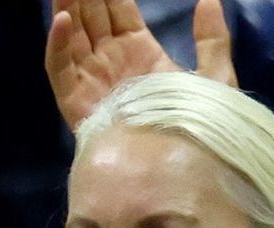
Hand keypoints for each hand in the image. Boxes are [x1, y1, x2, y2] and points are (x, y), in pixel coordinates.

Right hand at [45, 0, 235, 129]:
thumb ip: (212, 38)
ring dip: (66, 7)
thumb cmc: (202, 125)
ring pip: (71, 35)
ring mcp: (93, 80)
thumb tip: (210, 0)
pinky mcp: (78, 102)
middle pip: (90, 16)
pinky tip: (62, 20)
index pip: (117, 9)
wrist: (185, 165)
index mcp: (139, 52)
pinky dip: (58, 44)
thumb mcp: (215, 76)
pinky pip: (61, 68)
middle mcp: (111, 62)